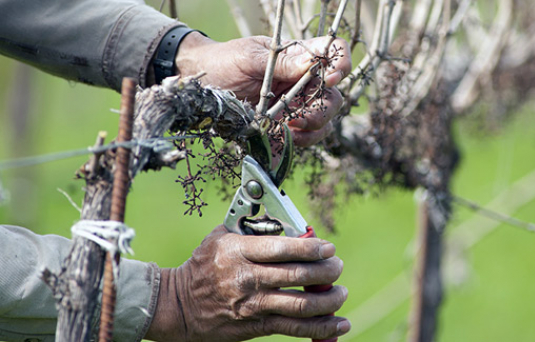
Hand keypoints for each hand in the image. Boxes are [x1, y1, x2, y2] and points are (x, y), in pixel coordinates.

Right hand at [145, 225, 349, 341]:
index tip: (329, 247)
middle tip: (338, 267)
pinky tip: (339, 323)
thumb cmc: (203, 265)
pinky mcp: (255, 327)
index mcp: (240, 251)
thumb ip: (252, 228)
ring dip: (329, 300)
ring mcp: (253, 305)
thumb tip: (286, 223)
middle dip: (326, 271)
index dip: (312, 247)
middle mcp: (248, 278)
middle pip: (298, 275)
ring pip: (301, 305)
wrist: (178, 305)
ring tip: (341, 293)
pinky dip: (321, 327)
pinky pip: (294, 328)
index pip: (283, 248)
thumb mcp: (221, 237)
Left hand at [175, 33, 350, 146]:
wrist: (202, 85)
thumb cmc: (225, 62)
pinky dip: (301, 140)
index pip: (334, 52)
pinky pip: (307, 136)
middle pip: (334, 93)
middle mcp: (303, 80)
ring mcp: (297, 103)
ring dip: (314, 127)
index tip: (331, 77)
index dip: (341, 63)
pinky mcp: (287, 124)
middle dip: (324, 108)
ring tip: (290, 129)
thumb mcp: (250, 57)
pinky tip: (285, 137)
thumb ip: (282, 62)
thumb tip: (313, 62)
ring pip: (325, 118)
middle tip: (301, 117)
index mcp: (298, 55)